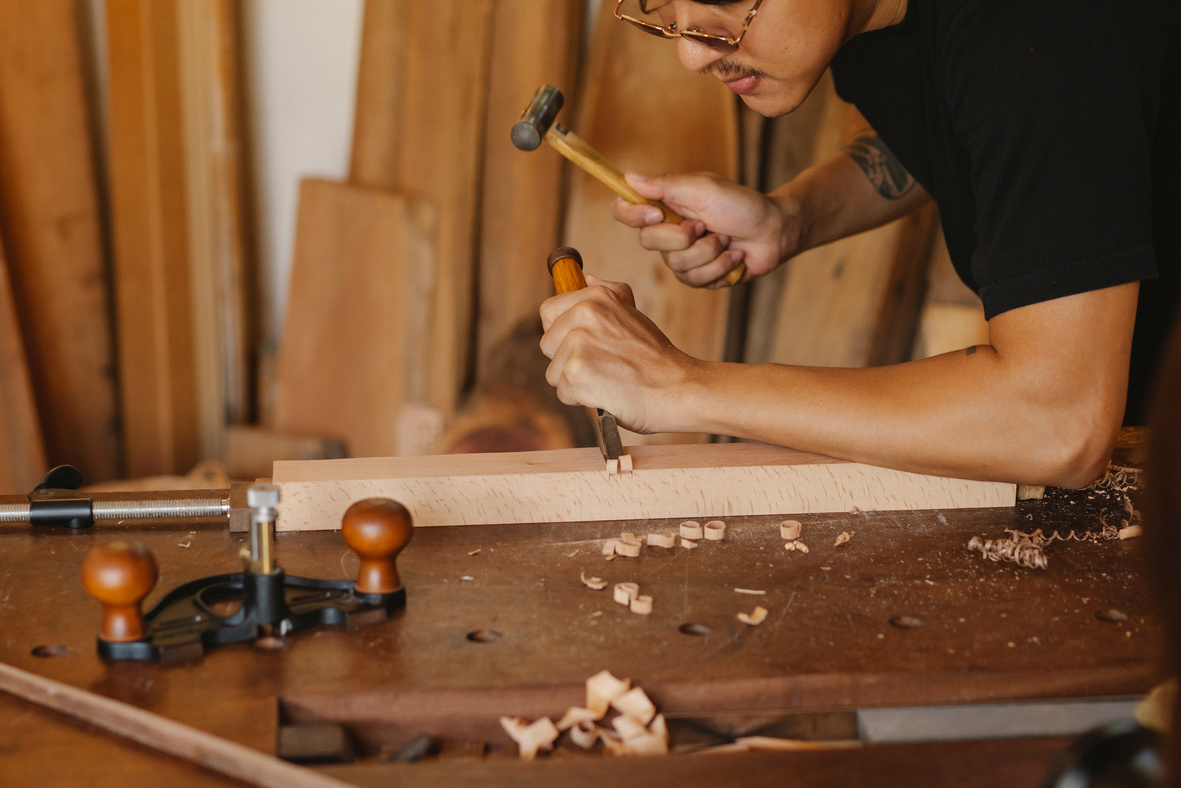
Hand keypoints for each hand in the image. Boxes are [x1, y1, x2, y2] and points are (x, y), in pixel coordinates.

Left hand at [539, 277, 698, 433]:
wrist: (676, 388)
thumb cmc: (654, 357)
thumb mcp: (633, 313)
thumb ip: (608, 292)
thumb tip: (586, 278)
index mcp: (594, 297)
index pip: (548, 312)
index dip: (561, 332)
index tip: (583, 343)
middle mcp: (584, 315)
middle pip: (547, 344)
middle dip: (567, 359)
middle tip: (601, 364)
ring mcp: (578, 344)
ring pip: (553, 371)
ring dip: (575, 382)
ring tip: (606, 379)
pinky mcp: (576, 373)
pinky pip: (563, 392)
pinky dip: (582, 399)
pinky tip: (606, 392)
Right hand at [614, 172, 796, 288]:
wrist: (774, 232)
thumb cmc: (741, 205)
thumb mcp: (703, 188)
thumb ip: (665, 185)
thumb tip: (628, 178)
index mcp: (665, 205)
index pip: (624, 210)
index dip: (632, 215)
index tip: (658, 214)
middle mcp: (668, 231)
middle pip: (648, 242)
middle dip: (683, 237)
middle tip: (706, 225)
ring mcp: (682, 256)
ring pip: (676, 265)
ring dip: (709, 252)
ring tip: (727, 241)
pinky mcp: (698, 276)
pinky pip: (695, 281)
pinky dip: (719, 267)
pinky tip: (733, 257)